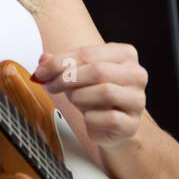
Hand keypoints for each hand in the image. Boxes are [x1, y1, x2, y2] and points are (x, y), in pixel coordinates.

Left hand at [30, 42, 147, 148]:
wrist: (110, 125)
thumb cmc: (94, 95)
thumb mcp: (77, 75)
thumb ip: (61, 65)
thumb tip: (43, 60)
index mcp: (124, 54)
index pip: (88, 53)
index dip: (60, 62)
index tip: (41, 72)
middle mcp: (136, 74)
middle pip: (98, 71)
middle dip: (67, 79)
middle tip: (52, 86)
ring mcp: (137, 99)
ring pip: (105, 92)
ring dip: (79, 97)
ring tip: (74, 100)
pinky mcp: (132, 123)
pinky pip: (109, 118)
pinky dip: (90, 118)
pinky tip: (88, 117)